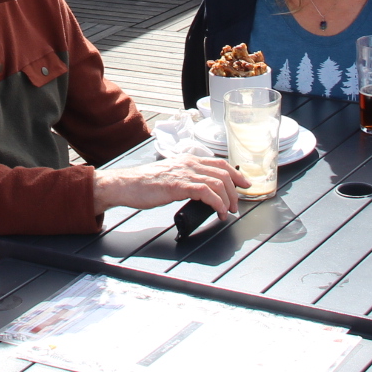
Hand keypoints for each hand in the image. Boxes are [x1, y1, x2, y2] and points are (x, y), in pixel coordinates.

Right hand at [95, 155, 243, 216]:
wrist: (127, 184)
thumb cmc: (145, 184)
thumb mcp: (170, 176)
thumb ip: (186, 179)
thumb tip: (200, 192)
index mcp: (188, 160)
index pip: (219, 164)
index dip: (235, 174)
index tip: (244, 184)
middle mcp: (189, 163)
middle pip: (223, 173)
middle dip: (235, 191)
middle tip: (236, 206)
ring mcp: (185, 173)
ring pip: (218, 182)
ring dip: (228, 199)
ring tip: (228, 212)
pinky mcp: (180, 185)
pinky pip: (207, 192)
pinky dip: (217, 203)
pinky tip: (218, 212)